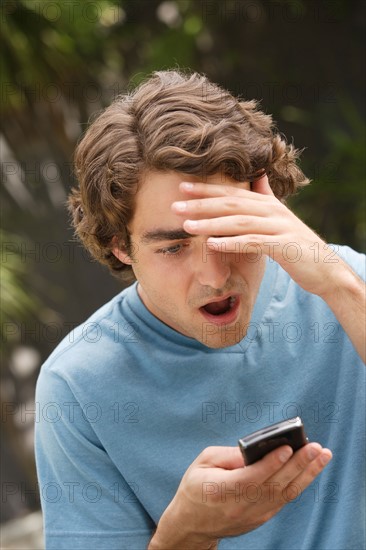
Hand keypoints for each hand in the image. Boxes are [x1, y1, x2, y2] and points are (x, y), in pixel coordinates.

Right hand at [150, 443, 331, 548]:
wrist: (192, 523)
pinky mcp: (261, 518)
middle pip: (274, 485)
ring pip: (285, 494)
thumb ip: (229, 455)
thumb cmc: (196, 486)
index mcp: (221, 490)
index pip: (251, 478)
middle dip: (298, 465)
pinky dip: (299, 483)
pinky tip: (310, 469)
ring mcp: (253, 515)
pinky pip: (283, 499)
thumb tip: (257, 448)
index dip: (271, 464)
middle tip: (315, 447)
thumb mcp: (204, 462)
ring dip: (306, 474)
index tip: (287, 448)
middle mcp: (239, 506)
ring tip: (322, 456)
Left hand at [172, 176, 345, 297]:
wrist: (326, 268)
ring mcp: (278, 227)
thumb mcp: (280, 218)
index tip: (182, 188)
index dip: (207, 189)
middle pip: (231, 203)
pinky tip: (211, 244)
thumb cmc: (297, 245)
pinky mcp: (284, 246)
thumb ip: (266, 197)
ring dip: (210, 223)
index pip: (232, 192)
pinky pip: (253, 242)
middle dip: (201, 204)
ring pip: (239, 221)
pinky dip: (231, 242)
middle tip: (175, 205)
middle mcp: (272, 211)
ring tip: (187, 226)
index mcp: (267, 204)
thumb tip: (257, 176)